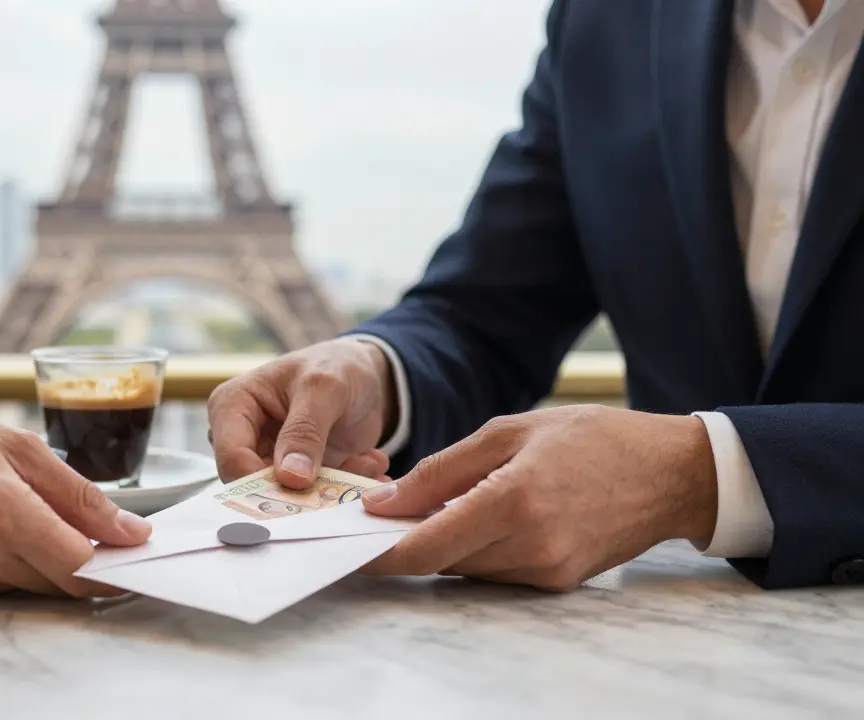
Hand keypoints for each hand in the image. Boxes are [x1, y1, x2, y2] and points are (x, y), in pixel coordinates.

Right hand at [0, 401, 151, 598]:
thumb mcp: (13, 444)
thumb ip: (77, 492)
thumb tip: (131, 530)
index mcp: (3, 513)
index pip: (81, 568)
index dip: (117, 567)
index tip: (137, 550)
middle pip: (62, 583)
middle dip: (91, 563)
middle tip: (102, 531)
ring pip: (33, 586)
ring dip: (51, 561)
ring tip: (33, 511)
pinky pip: (0, 585)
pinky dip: (15, 562)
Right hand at [206, 338, 397, 487]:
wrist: (367, 374)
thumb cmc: (336, 366)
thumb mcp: (323, 388)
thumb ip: (305, 431)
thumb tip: (290, 478)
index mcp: (232, 406)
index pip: (232, 457)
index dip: (259, 481)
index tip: (302, 488)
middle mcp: (244, 437)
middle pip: (253, 486)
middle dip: (300, 492)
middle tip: (343, 485)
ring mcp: (270, 459)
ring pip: (286, 497)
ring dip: (331, 489)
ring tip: (367, 465)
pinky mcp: (296, 476)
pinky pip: (313, 498)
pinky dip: (344, 487)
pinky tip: (369, 465)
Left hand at [360, 405, 717, 590]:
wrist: (670, 472)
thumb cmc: (590, 438)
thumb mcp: (508, 431)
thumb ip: (440, 471)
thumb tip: (383, 504)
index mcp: (512, 501)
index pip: (426, 547)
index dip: (379, 553)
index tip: (346, 545)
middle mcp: (529, 546)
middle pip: (440, 561)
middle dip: (407, 540)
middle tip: (386, 513)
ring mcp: (546, 570)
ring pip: (465, 568)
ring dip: (444, 544)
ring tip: (444, 505)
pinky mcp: (558, 582)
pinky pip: (496, 573)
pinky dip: (477, 549)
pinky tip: (485, 517)